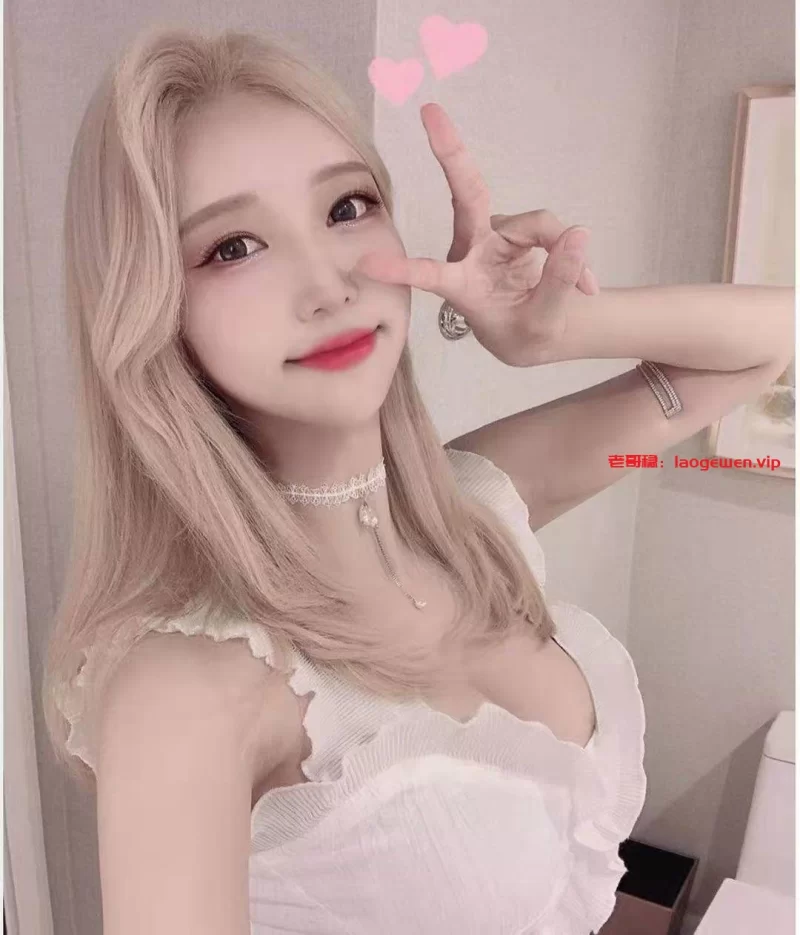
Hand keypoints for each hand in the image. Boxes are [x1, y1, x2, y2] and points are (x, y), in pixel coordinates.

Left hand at [354, 102, 598, 366]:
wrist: (536, 331)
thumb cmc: (523, 333)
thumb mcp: (542, 325)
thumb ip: (558, 283)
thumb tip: (578, 233)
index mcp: (462, 286)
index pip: (430, 276)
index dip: (401, 270)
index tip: (365, 263)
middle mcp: (472, 251)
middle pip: (466, 195)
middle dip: (451, 153)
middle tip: (430, 111)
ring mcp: (494, 235)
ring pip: (535, 223)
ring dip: (562, 249)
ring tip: (584, 287)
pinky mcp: (516, 229)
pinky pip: (551, 228)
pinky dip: (571, 253)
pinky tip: (586, 284)